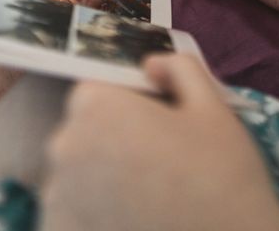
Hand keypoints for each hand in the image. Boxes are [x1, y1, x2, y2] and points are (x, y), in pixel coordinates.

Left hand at [41, 54, 278, 230]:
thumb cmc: (222, 175)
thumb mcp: (211, 108)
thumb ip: (178, 69)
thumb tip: (151, 64)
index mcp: (96, 106)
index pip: (95, 93)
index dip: (123, 106)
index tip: (151, 128)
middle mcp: (64, 146)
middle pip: (81, 132)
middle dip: (108, 141)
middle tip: (152, 166)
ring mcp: (56, 196)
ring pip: (74, 174)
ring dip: (96, 181)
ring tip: (142, 200)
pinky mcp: (57, 230)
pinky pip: (70, 212)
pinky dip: (89, 215)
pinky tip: (128, 221)